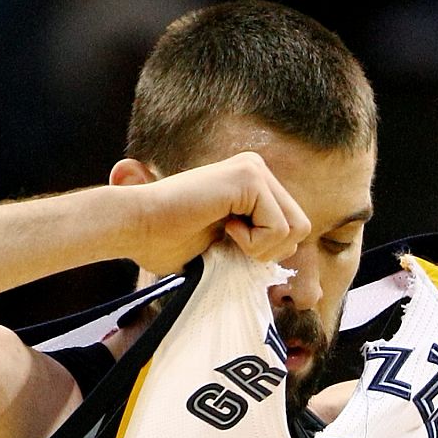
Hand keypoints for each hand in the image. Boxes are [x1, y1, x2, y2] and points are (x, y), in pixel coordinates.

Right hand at [116, 152, 311, 275]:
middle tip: (230, 245)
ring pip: (295, 228)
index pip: (291, 227)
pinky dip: (253, 242)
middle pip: (301, 228)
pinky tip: (223, 227)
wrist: (136, 227)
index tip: (229, 247)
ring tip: (225, 236)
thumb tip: (285, 267)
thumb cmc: (166, 242)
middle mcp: (256, 169)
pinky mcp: (249, 177)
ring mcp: (254, 169)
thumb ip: (254, 245)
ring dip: (260, 247)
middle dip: (269, 251)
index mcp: (251, 184)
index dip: (267, 251)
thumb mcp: (224, 247)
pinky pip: (278, 227)